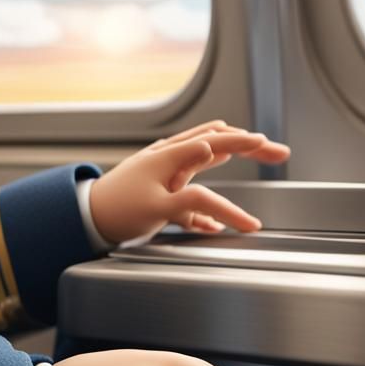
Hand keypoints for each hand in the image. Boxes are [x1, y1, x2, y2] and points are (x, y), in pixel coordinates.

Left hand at [89, 120, 290, 244]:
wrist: (88, 217)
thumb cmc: (119, 210)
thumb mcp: (162, 207)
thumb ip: (195, 198)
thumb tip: (218, 166)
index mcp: (170, 156)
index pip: (216, 142)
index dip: (245, 144)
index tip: (270, 147)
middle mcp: (167, 157)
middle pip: (215, 142)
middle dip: (247, 145)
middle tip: (277, 151)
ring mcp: (162, 171)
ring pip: (204, 157)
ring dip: (231, 155)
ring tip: (253, 151)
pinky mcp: (158, 190)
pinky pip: (190, 190)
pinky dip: (208, 200)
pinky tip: (215, 223)